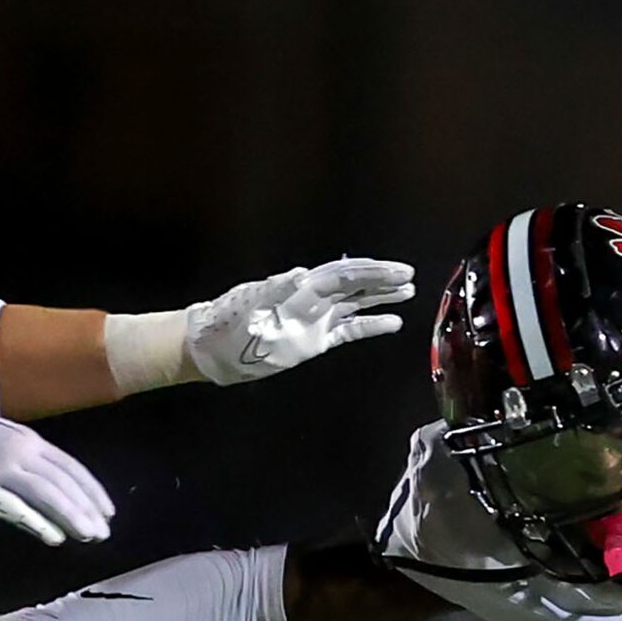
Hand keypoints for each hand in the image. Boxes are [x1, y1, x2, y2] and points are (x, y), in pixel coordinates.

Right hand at [0, 404, 112, 546]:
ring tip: (90, 537)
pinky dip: (39, 522)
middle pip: (64, 481)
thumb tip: (46, 490)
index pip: (69, 466)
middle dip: (87, 508)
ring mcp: (3, 466)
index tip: (106, 510)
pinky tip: (55, 537)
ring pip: (48, 494)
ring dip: (72, 517)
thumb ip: (22, 465)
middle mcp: (21, 448)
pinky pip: (17, 507)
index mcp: (26, 439)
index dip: (90, 489)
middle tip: (104, 532)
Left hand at [186, 259, 413, 385]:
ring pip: (355, 303)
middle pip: (354, 284)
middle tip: (409, 276)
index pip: (342, 276)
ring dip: (381, 297)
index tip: (396, 270)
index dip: (370, 273)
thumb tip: (301, 274)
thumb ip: (275, 290)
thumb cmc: (229, 326)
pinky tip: (391, 323)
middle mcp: (313, 299)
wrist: (212, 349)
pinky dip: (369, 325)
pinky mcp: (314, 340)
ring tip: (408, 292)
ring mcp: (315, 319)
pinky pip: (348, 330)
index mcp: (300, 289)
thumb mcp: (249, 307)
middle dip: (382, 279)